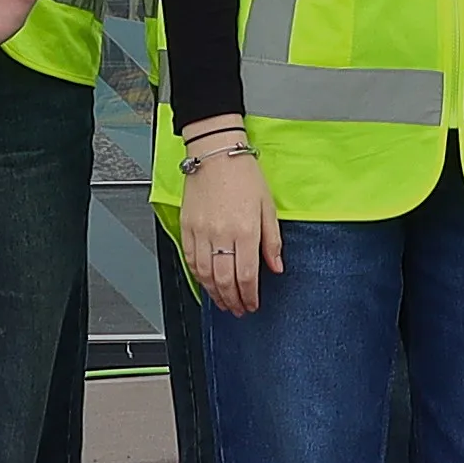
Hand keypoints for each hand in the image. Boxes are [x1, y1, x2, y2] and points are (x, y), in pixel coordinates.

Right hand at [179, 135, 282, 314]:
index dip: (249, 296)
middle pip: (224, 280)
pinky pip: (190, 260)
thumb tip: (276, 267)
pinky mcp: (187, 227)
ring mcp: (201, 232)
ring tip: (224, 302)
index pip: (246, 275)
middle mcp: (221, 234)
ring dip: (215, 294)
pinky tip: (206, 283)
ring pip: (205, 275)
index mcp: (245, 230)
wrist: (215, 153)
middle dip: (233, 301)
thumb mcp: (268, 207)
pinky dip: (198, 277)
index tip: (252, 304)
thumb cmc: (244, 175)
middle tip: (239, 309)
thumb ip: (272, 241)